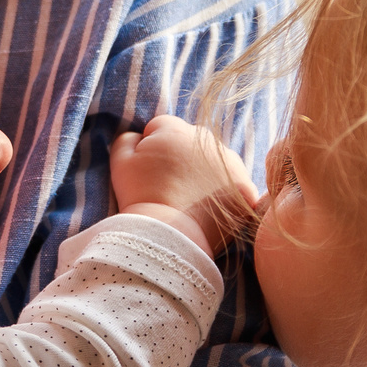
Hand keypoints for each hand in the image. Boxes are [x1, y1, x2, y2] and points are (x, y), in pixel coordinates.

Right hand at [108, 115, 261, 251]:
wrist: (169, 237)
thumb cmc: (141, 198)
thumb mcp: (121, 163)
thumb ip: (127, 138)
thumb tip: (140, 135)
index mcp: (175, 130)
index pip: (161, 128)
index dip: (151, 150)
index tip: (149, 173)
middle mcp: (207, 139)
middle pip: (190, 141)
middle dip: (180, 157)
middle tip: (169, 186)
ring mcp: (231, 162)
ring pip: (214, 159)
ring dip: (204, 172)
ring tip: (189, 199)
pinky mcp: (245, 186)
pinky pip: (233, 182)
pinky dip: (224, 192)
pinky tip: (209, 207)